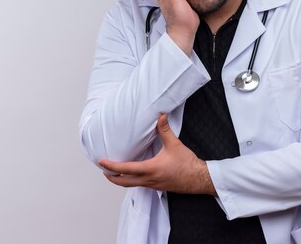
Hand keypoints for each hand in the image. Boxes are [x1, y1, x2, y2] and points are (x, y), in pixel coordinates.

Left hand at [99, 114, 215, 194]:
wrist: (199, 179)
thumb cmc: (187, 164)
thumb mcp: (174, 144)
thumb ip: (165, 130)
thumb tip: (160, 115)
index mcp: (150, 169)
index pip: (125, 169)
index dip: (111, 166)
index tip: (101, 162)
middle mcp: (148, 180)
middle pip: (123, 182)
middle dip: (111, 176)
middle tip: (103, 169)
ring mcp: (152, 185)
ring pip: (131, 185)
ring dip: (121, 179)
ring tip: (115, 170)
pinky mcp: (157, 186)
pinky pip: (140, 184)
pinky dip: (132, 180)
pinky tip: (134, 172)